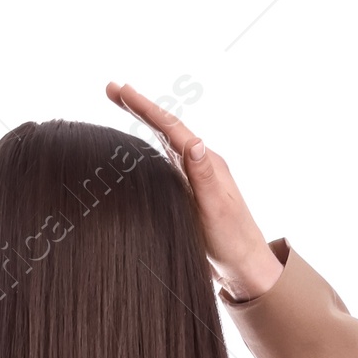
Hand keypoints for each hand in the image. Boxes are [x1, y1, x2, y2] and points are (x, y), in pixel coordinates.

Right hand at [105, 81, 281, 301]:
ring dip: (143, 122)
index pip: (171, 128)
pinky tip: (142, 146)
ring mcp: (195, 178)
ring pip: (165, 141)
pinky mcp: (190, 193)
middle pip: (166, 127)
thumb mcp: (215, 208)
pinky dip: (151, 145)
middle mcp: (201, 165)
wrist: (245, 268)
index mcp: (207, 163)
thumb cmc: (232, 242)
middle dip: (138, 107)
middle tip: (112, 89)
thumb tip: (193, 141)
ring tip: (122, 104)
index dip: (144, 108)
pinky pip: (166, 160)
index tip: (120, 90)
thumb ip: (203, 175)